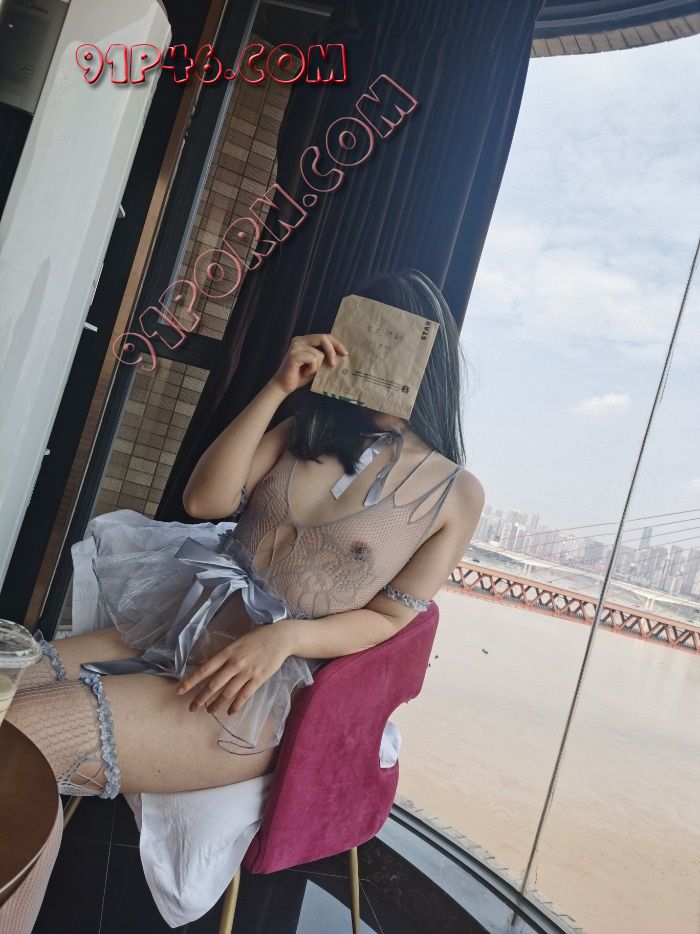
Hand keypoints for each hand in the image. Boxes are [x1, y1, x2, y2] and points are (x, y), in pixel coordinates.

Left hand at [176, 624, 294, 715]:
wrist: (280, 637)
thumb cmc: (257, 638)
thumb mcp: (236, 642)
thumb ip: (222, 655)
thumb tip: (205, 665)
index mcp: (227, 652)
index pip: (204, 669)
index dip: (191, 681)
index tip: (179, 691)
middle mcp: (234, 663)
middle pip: (213, 685)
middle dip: (201, 699)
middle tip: (192, 708)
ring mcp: (247, 672)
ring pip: (227, 693)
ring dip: (217, 704)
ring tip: (210, 711)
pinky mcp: (259, 679)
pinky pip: (244, 696)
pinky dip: (236, 706)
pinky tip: (230, 712)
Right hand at [269, 333, 347, 395]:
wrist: (284, 386)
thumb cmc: (300, 376)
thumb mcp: (316, 364)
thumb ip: (324, 356)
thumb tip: (341, 354)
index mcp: (304, 340)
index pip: (324, 336)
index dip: (336, 343)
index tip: (344, 353)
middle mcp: (299, 340)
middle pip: (323, 338)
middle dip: (332, 351)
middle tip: (334, 364)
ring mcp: (296, 346)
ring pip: (319, 353)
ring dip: (318, 366)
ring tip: (308, 371)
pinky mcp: (294, 355)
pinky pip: (313, 359)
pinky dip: (312, 369)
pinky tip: (304, 372)